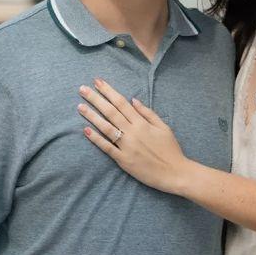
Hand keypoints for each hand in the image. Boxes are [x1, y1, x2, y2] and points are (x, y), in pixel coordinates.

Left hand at [78, 78, 188, 193]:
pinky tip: (86, 130)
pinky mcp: (123, 160)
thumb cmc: (171, 150)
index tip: (97, 82)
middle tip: (82, 89)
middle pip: (111, 112)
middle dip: (96, 99)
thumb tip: (133, 100)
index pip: (121, 103)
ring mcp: (127, 146)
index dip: (108, 91)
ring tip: (80, 106)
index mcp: (142, 123)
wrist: (175, 173)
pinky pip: (107, 147)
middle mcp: (133, 132)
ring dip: (92, 116)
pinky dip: (96, 139)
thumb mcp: (164, 127)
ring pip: (106, 127)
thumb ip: (148, 113)